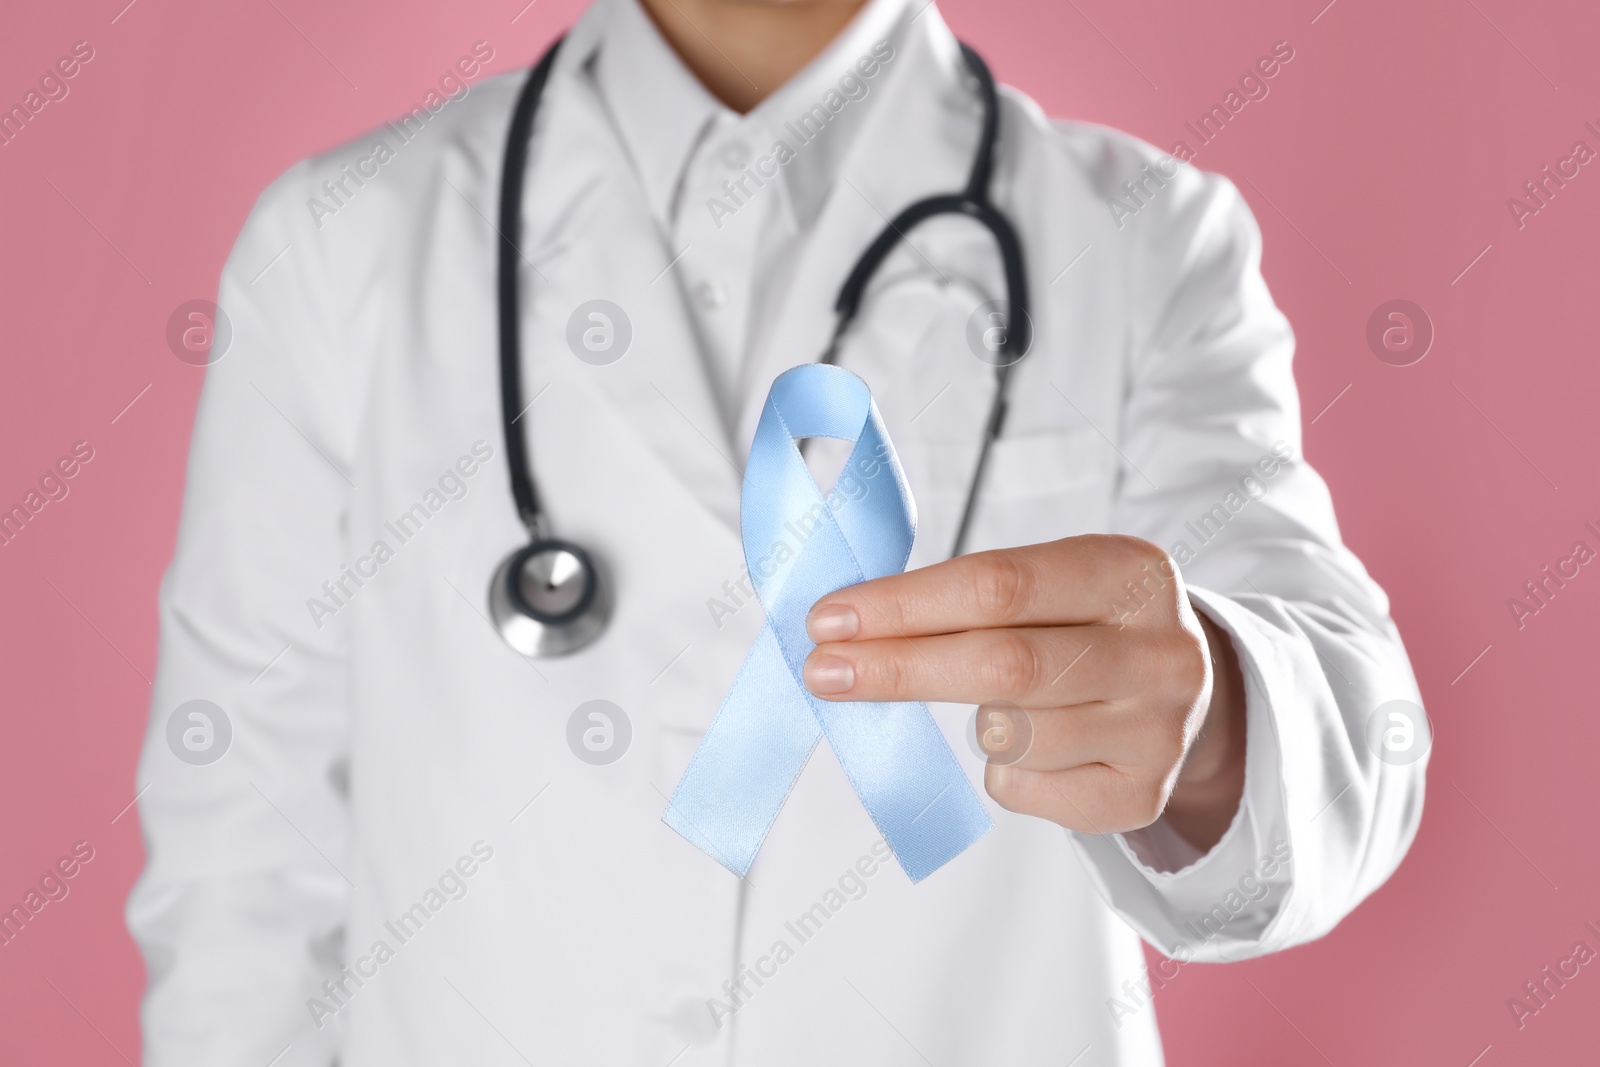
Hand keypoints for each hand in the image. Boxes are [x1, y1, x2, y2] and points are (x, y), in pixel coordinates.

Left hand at [801, 535, 1246, 850]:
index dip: (904, 604)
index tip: (829, 619)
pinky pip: (1023, 790)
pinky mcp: (1141, 796)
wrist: (1185, 691)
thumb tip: (846, 628)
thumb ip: (968, 598)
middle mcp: (1160, 651)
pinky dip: (1003, 771)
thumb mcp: (1052, 583)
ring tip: (996, 707)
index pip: (999, 585)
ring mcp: (1158, 730)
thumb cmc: (1083, 626)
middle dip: (898, 667)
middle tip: (824, 672)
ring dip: (976, 724)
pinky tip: (1035, 747)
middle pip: (1003, 663)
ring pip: (1012, 735)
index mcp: (1130, 572)